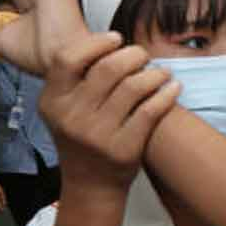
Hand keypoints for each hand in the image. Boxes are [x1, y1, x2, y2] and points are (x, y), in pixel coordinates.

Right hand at [40, 35, 180, 192]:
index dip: (96, 43)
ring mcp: (97, 135)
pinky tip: (173, 88)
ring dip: (155, 73)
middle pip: (108, 68)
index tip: (117, 39)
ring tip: (162, 73)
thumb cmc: (82, 138)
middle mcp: (71, 117)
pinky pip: (151, 110)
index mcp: (52, 102)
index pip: (68, 58)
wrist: (90, 185)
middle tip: (144, 56)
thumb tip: (109, 40)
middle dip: (133, 55)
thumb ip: (77, 79)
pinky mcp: (123, 148)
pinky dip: (167, 94)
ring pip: (134, 86)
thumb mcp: (64, 109)